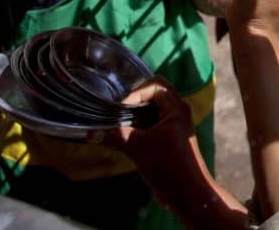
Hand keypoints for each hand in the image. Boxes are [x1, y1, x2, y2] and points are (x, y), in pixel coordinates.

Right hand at [88, 76, 199, 204]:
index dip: (136, 93)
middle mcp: (179, 112)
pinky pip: (155, 122)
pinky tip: (128, 136)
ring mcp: (177, 125)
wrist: (188, 194)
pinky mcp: (172, 138)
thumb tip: (90, 133)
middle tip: (119, 111)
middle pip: (155, 93)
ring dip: (137, 114)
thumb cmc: (169, 166)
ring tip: (121, 123)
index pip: (155, 84)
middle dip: (136, 100)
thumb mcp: (137, 149)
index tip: (122, 109)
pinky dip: (141, 125)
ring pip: (154, 109)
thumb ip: (114, 137)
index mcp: (177, 107)